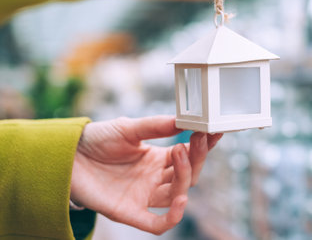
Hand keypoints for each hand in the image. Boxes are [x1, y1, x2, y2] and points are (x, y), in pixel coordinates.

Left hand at [70, 116, 221, 234]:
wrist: (67, 155)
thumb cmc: (97, 140)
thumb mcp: (128, 128)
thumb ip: (155, 126)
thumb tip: (183, 119)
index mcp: (156, 158)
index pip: (188, 155)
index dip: (202, 146)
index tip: (214, 131)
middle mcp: (154, 178)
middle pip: (187, 176)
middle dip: (196, 158)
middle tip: (196, 138)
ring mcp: (143, 196)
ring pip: (176, 195)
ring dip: (185, 178)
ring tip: (179, 153)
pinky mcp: (130, 212)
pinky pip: (157, 223)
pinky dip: (173, 217)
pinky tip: (181, 201)